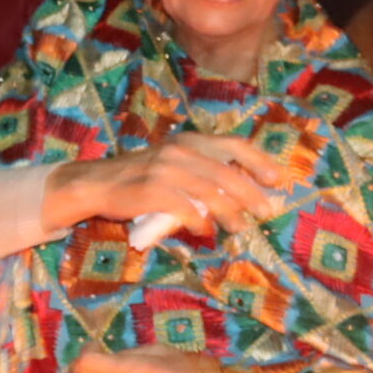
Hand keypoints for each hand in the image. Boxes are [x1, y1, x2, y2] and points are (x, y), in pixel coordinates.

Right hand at [50, 135, 288, 241]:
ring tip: (240, 228)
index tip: (277, 179)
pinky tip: (204, 231)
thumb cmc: (139, 176)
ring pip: (211, 194)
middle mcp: (180, 151)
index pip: (233, 145)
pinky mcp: (154, 191)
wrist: (96, 183)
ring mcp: (166, 171)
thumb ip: (201, 170)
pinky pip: (187, 210)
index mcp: (189, 141)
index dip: (258, 161)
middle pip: (227, 173)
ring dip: (230, 214)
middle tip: (267, 211)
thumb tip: (241, 191)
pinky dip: (200, 223)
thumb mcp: (172, 162)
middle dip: (252, 194)